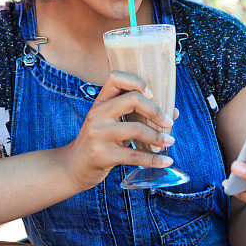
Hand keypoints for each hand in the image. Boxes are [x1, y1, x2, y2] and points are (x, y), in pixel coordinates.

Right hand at [61, 71, 175, 191]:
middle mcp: (97, 114)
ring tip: (169, 142)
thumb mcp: (111, 124)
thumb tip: (173, 113)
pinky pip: (134, 155)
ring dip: (158, 137)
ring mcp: (98, 134)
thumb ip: (137, 116)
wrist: (72, 168)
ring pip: (136, 129)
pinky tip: (166, 161)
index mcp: (100, 102)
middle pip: (132, 100)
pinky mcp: (102, 155)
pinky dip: (154, 159)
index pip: (116, 78)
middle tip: (168, 122)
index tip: (152, 93)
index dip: (137, 82)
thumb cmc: (98, 143)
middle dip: (156, 111)